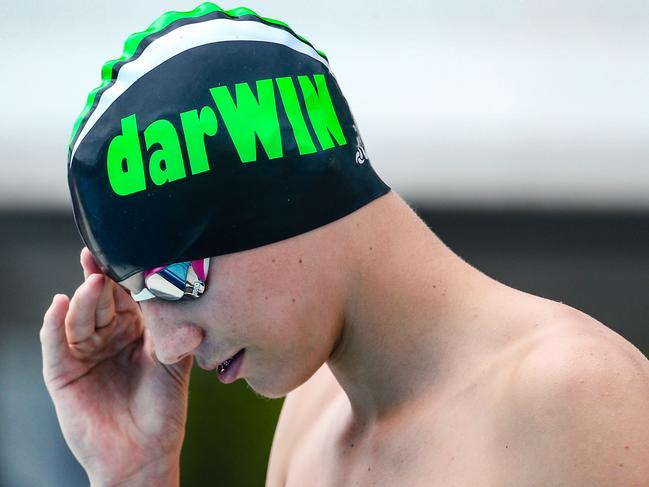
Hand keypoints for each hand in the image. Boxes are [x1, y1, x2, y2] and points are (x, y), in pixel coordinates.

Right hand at [40, 248, 191, 484]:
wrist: (145, 453)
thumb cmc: (164, 410)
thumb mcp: (176, 364)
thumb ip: (179, 331)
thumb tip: (191, 295)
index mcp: (136, 330)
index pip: (127, 295)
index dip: (125, 274)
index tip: (125, 249)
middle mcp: (109, 336)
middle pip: (101, 300)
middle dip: (101, 278)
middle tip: (102, 258)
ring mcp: (84, 352)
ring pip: (80, 317)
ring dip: (84, 299)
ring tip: (93, 283)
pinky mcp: (63, 372)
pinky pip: (55, 344)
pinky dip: (54, 324)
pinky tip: (58, 305)